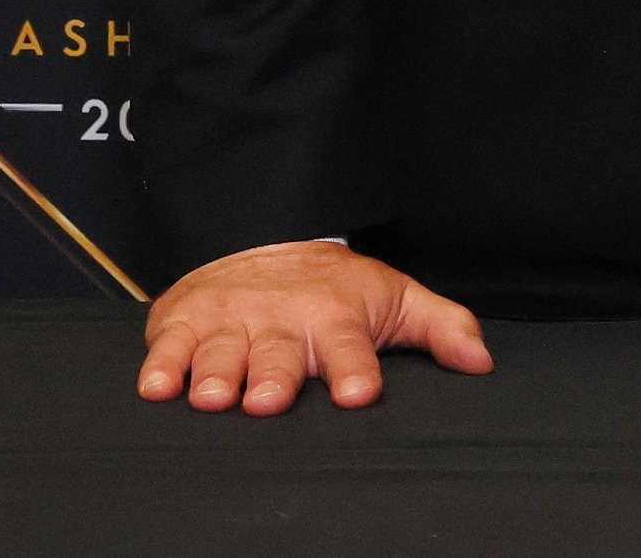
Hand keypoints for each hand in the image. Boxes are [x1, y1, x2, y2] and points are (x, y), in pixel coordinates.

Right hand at [137, 240, 492, 413]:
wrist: (265, 242)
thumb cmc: (335, 288)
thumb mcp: (395, 298)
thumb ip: (441, 327)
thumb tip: (483, 361)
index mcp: (335, 319)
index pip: (351, 348)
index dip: (355, 370)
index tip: (359, 393)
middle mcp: (281, 322)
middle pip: (278, 355)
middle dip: (274, 377)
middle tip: (270, 399)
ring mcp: (230, 321)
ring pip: (221, 352)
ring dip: (216, 374)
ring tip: (214, 396)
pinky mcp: (184, 322)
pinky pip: (169, 346)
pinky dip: (160, 364)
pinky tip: (156, 385)